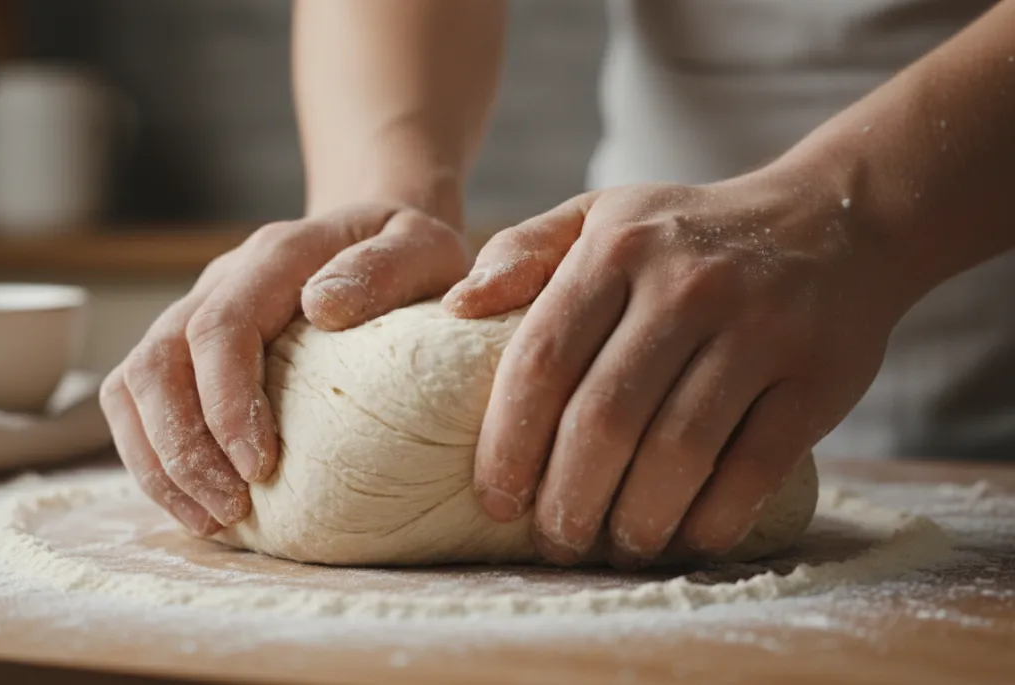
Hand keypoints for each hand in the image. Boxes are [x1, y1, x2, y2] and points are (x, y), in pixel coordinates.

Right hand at [101, 202, 468, 535]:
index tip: (259, 467)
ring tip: (212, 520)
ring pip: (133, 385)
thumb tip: (323, 307)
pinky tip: (197, 505)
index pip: (220, 327)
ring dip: (161, 461)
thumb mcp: (425, 249)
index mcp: (275, 256)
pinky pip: (138, 404)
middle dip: (183, 446)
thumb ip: (385, 269)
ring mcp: (196, 312)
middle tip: (232, 510)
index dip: (225, 401)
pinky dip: (155, 460)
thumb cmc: (413, 258)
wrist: (384, 242)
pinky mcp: (189, 350)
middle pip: (159, 360)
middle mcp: (222, 280)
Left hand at [444, 170, 915, 566]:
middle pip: (605, 418)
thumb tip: (454, 308)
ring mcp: (758, 330)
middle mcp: (685, 286)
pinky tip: (684, 538)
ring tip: (616, 547)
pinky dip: (712, 518)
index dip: (508, 442)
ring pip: (678, 451)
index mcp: (616, 248)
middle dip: (568, 498)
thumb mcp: (602, 214)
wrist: (834, 220)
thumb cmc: (690, 234)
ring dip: (637, 520)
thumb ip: (523, 251)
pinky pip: (754, 468)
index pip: (542, 359)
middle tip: (555, 542)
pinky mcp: (817, 376)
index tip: (496, 499)